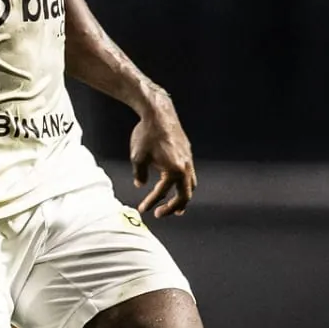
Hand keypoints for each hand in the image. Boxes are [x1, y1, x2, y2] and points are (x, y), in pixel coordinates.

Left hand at [131, 93, 196, 216]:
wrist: (159, 114)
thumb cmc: (146, 135)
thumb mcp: (137, 157)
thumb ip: (139, 174)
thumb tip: (140, 185)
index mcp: (174, 171)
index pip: (161, 192)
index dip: (151, 202)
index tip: (142, 209)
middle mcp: (185, 168)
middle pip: (184, 196)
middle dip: (172, 207)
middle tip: (160, 214)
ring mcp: (189, 161)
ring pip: (191, 186)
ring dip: (183, 198)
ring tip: (177, 208)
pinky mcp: (188, 154)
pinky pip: (190, 175)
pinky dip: (184, 185)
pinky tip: (177, 185)